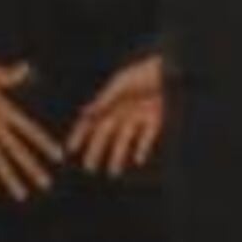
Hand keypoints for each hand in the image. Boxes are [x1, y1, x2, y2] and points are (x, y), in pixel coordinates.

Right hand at [0, 56, 60, 202]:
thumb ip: (8, 75)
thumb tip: (26, 67)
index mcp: (2, 109)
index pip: (28, 130)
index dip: (43, 143)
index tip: (59, 156)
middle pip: (16, 150)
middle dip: (32, 168)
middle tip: (46, 184)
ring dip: (10, 179)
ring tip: (22, 195)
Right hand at [69, 53, 167, 174]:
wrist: (171, 68)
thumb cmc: (143, 72)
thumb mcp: (120, 84)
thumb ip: (103, 100)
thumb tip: (84, 113)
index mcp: (110, 102)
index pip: (90, 122)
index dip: (79, 136)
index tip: (70, 150)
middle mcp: (121, 112)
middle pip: (105, 135)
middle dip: (95, 151)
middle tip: (89, 168)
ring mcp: (137, 116)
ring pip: (123, 140)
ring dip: (117, 155)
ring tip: (113, 172)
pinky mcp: (155, 120)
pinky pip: (146, 138)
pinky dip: (141, 148)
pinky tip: (137, 160)